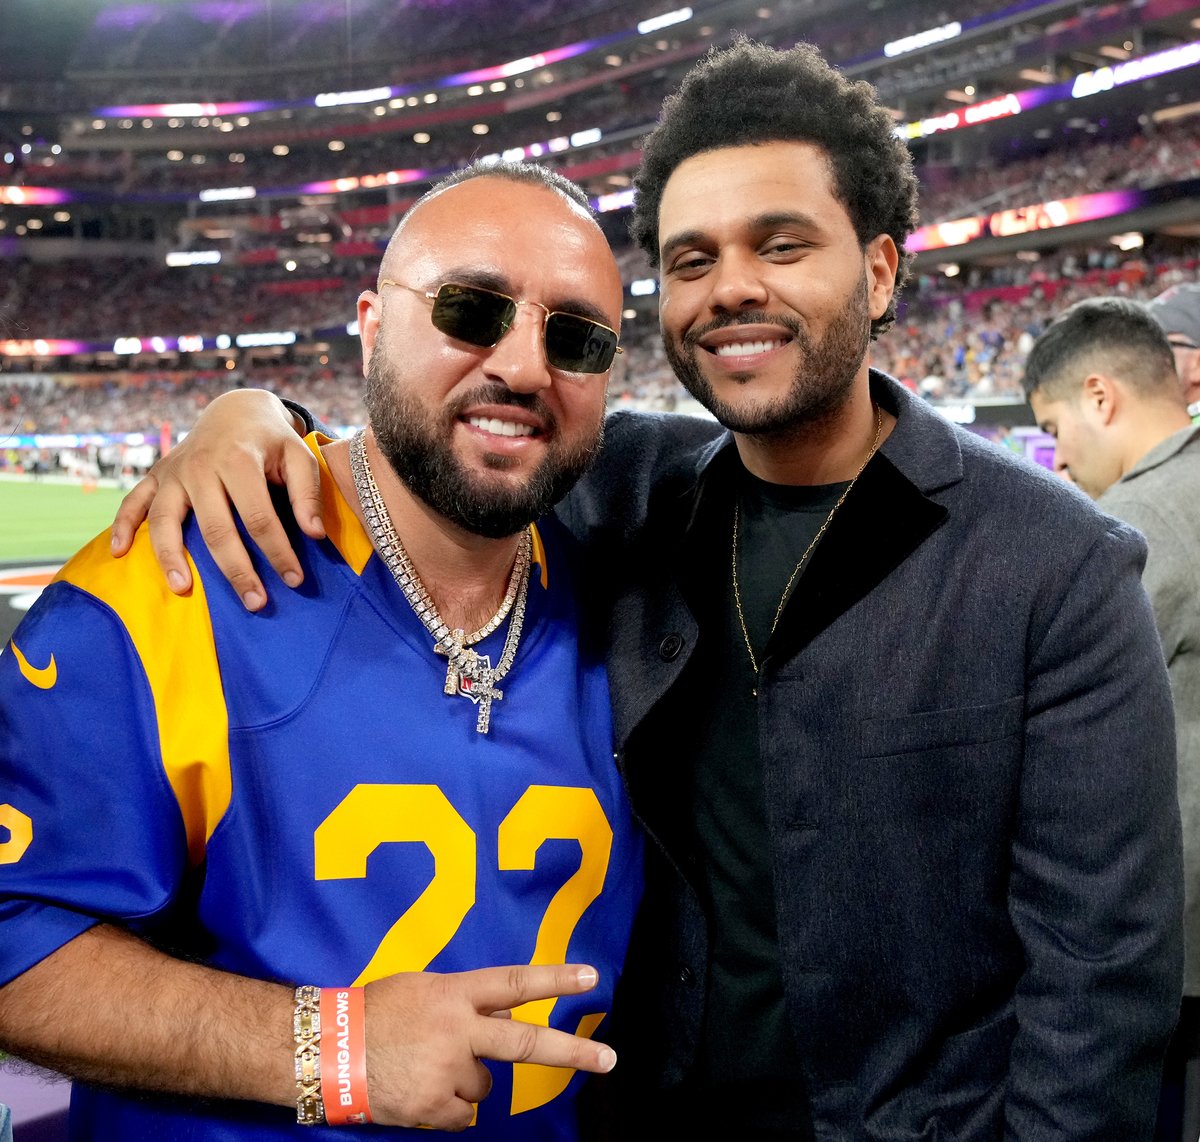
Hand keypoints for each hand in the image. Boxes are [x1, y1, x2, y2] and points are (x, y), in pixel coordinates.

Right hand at [109, 390, 322, 610]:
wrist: (237, 410)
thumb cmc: (273, 442)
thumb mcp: (300, 456)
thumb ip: (308, 493)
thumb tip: (315, 534)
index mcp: (239, 460)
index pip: (259, 517)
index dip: (277, 552)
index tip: (293, 579)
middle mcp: (200, 466)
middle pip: (215, 528)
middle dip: (236, 570)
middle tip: (255, 603)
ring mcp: (174, 472)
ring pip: (166, 519)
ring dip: (170, 557)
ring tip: (183, 590)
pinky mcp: (156, 475)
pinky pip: (133, 501)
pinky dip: (121, 525)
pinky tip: (118, 553)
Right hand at [363, 964, 613, 1130]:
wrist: (325, 1050)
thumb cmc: (375, 1011)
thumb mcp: (425, 987)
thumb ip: (467, 1000)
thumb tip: (506, 1016)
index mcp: (454, 994)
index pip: (514, 983)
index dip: (555, 979)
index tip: (591, 977)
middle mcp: (457, 1031)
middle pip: (526, 1043)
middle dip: (573, 1051)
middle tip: (609, 1059)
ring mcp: (447, 1072)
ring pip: (486, 1084)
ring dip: (467, 1079)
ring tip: (427, 1064)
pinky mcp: (434, 1107)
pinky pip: (465, 1114)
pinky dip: (450, 1106)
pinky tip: (422, 1088)